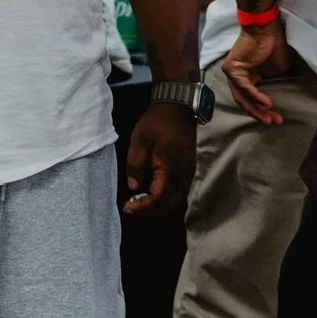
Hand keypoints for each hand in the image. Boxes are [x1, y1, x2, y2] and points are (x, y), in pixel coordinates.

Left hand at [123, 100, 195, 216]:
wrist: (178, 107)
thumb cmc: (157, 122)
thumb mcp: (139, 140)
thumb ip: (135, 165)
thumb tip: (134, 187)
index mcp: (171, 169)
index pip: (159, 199)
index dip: (143, 207)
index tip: (127, 207)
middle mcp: (183, 175)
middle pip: (169, 204)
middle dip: (150, 210)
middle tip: (132, 206)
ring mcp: (188, 172)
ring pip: (176, 199)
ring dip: (158, 205)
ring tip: (140, 201)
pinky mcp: (188, 169)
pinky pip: (179, 191)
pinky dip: (165, 197)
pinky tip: (152, 190)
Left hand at [222, 19, 292, 124]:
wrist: (267, 29)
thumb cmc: (274, 46)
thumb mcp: (276, 70)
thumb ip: (272, 83)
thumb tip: (270, 97)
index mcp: (247, 76)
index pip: (250, 99)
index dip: (263, 110)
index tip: (276, 118)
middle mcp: (237, 76)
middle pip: (245, 101)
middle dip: (259, 113)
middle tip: (273, 122)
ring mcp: (233, 73)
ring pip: (242, 97)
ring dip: (257, 108)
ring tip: (270, 115)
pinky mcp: (232, 69)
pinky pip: (244, 87)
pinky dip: (255, 96)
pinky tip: (266, 103)